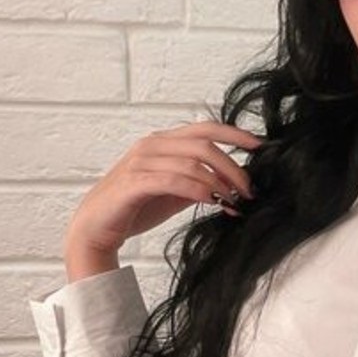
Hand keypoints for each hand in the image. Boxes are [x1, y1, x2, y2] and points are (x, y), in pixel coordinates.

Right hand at [64, 119, 263, 260]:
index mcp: (162, 142)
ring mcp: (140, 162)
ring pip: (192, 162)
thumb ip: (199, 181)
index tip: (261, 147)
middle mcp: (151, 146)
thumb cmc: (135, 207)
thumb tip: (234, 183)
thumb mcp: (175, 191)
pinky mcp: (134, 183)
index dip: (235, 134)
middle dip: (233, 167)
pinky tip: (212, 202)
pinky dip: (198, 190)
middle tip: (249, 190)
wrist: (96, 228)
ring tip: (234, 202)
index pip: (205, 128)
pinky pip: (174, 180)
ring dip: (220, 183)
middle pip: (204, 145)